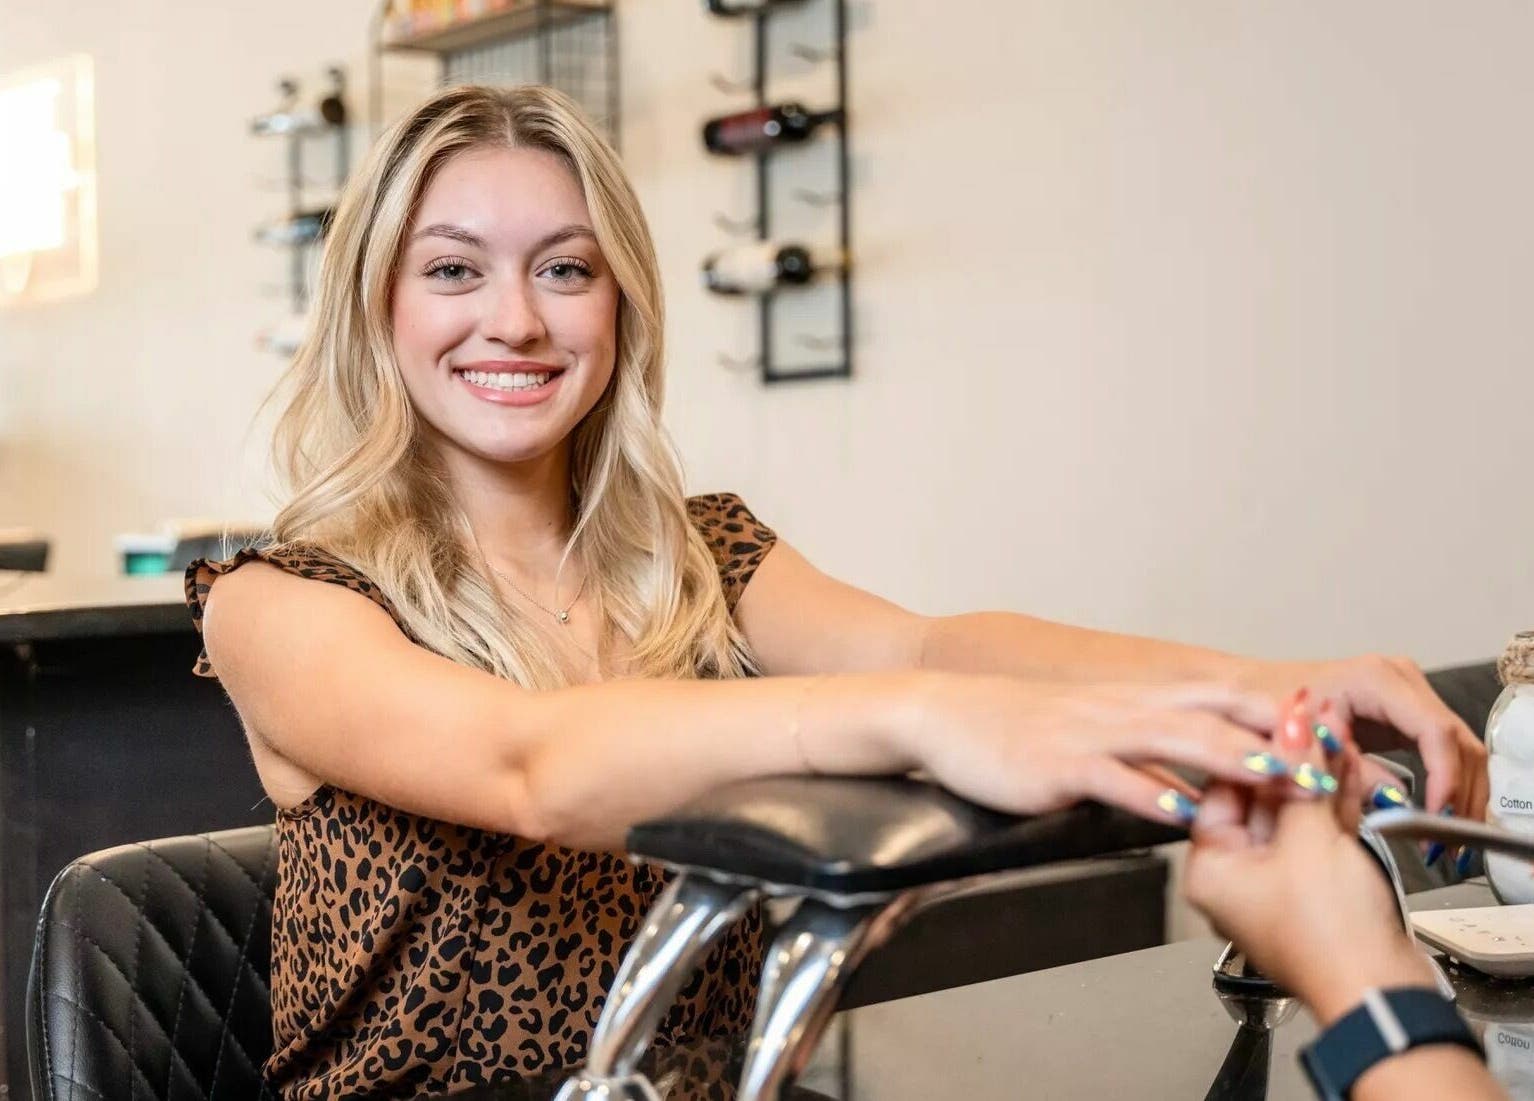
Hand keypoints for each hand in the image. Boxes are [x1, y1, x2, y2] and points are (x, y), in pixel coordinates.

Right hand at [904, 674, 1294, 825]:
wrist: (947, 714)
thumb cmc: (1015, 730)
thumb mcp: (1090, 732)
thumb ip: (1145, 755)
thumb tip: (1194, 786)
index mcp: (1137, 702)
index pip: (1225, 700)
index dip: (1282, 716)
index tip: (1333, 736)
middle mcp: (1125, 710)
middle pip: (1217, 715)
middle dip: (1280, 736)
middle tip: (1335, 759)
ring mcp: (1094, 734)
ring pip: (1177, 739)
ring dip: (1235, 757)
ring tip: (1284, 777)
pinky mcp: (1061, 765)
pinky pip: (1114, 778)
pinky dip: (1152, 794)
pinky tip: (1182, 813)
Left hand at [1184, 694, 1437, 1025]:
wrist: (1382, 992)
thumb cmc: (1331, 942)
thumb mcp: (1309, 842)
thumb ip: (1301, 779)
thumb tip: (1294, 726)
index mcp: (1209, 869)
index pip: (1220, 789)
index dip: (1252, 748)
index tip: (1276, 712)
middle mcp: (1235, 874)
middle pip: (1258, 796)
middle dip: (1290, 755)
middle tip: (1309, 713)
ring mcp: (1276, 880)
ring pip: (1293, 810)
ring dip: (1316, 771)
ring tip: (1332, 726)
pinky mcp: (1315, 886)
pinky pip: (1318, 831)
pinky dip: (1334, 800)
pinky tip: (1347, 763)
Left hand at [1244, 656, 1486, 818]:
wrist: (1241, 691)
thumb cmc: (1255, 709)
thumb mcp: (1290, 744)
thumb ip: (1340, 773)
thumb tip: (1393, 800)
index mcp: (1372, 679)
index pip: (1434, 730)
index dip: (1444, 777)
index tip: (1437, 817)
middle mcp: (1396, 679)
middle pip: (1455, 738)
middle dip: (1460, 793)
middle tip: (1451, 840)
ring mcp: (1403, 694)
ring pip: (1457, 746)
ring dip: (1459, 794)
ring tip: (1447, 838)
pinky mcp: (1401, 714)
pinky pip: (1441, 751)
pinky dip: (1445, 785)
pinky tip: (1436, 818)